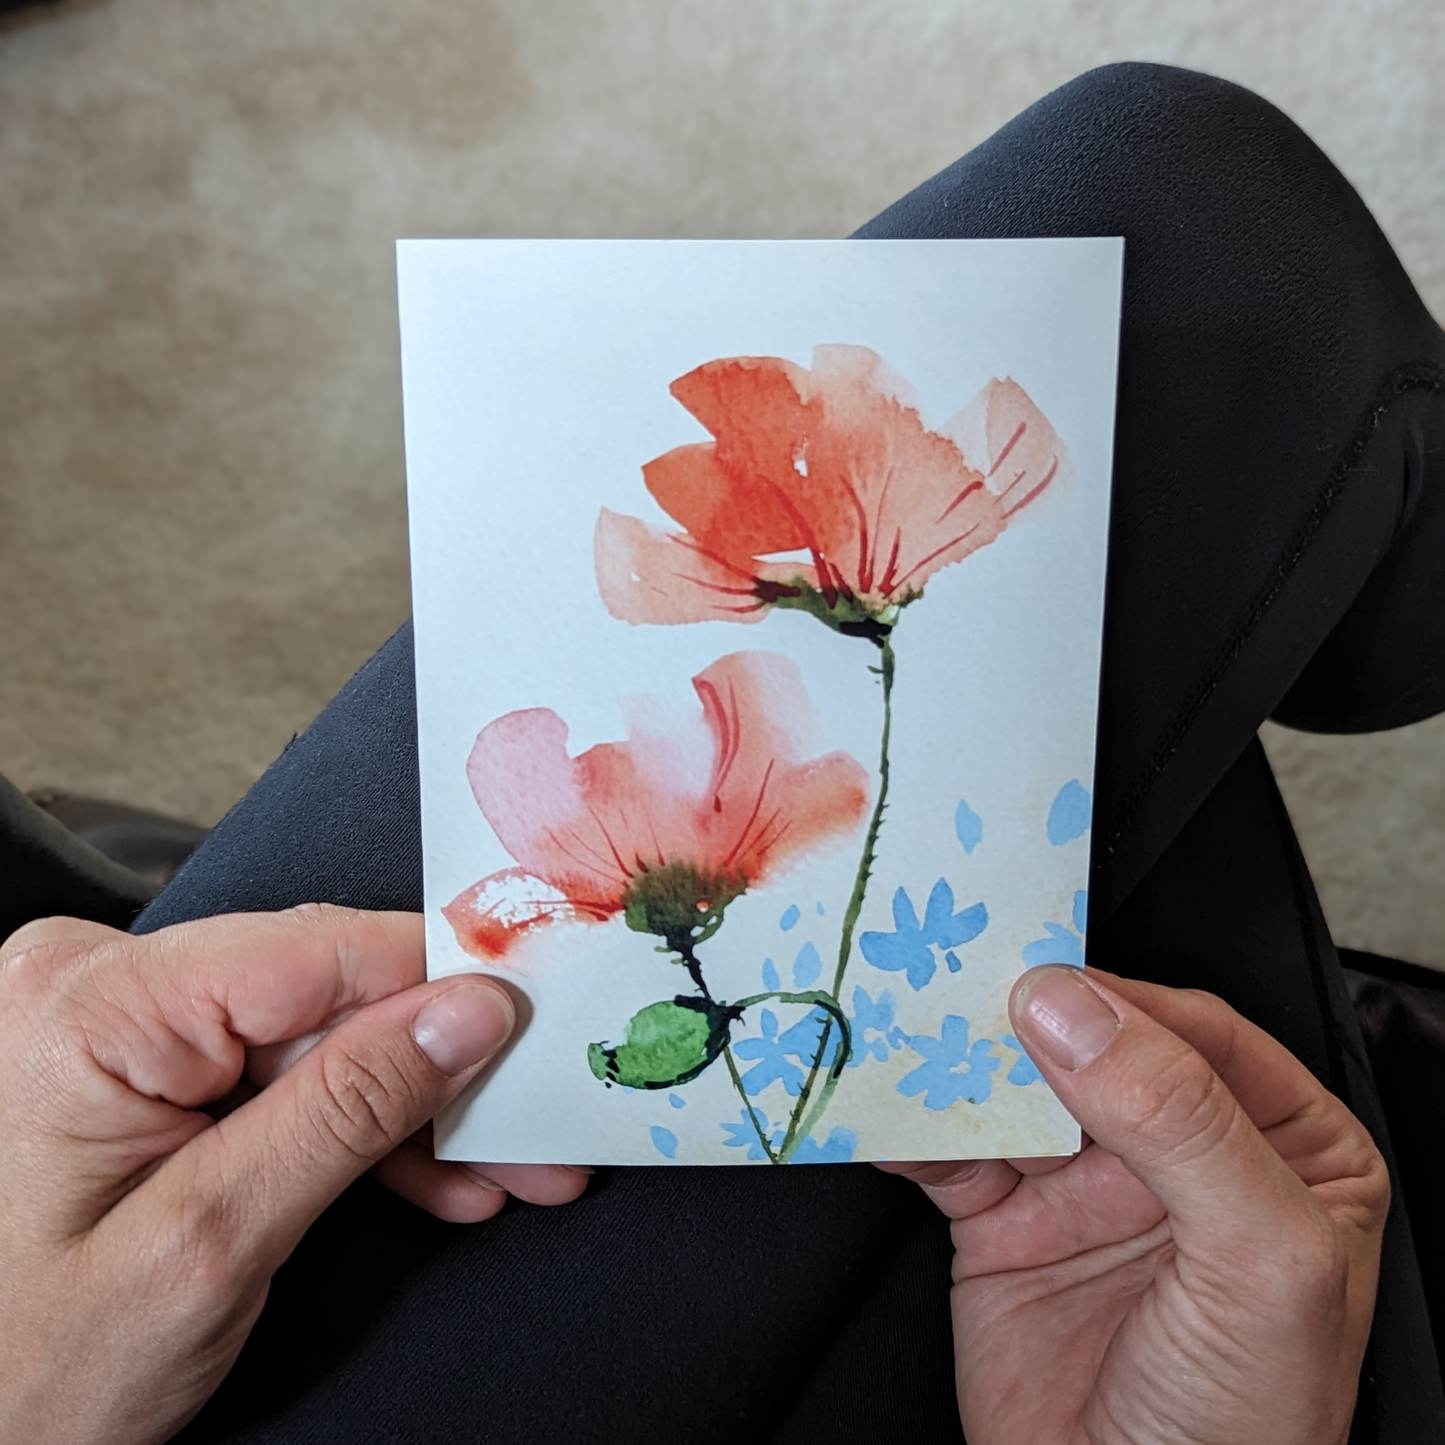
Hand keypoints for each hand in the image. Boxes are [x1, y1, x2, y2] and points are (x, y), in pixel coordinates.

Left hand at [0, 906, 587, 1444]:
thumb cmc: (19, 1375)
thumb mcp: (210, 1245)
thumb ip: (348, 1110)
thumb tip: (470, 1010)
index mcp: (93, 1005)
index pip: (321, 951)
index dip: (446, 981)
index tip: (538, 1022)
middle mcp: (97, 986)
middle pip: (325, 996)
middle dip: (438, 1069)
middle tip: (533, 1130)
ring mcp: (113, 1025)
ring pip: (311, 1039)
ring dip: (406, 1109)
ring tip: (498, 1169)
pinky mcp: (134, 1065)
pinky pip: (269, 1072)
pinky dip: (345, 1127)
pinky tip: (423, 1174)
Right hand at [884, 966, 1388, 1444]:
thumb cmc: (1244, 1429)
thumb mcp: (1261, 1263)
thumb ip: (1183, 1122)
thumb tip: (1075, 1011)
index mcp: (1280, 1147)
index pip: (1195, 1037)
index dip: (1120, 1002)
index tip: (1044, 981)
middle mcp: (1178, 1153)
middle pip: (1090, 1046)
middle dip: (1023, 1017)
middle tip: (957, 984)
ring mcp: (1085, 1184)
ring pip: (1012, 1087)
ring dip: (956, 1060)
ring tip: (904, 1031)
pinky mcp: (1005, 1220)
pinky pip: (949, 1150)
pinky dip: (909, 1123)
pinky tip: (880, 1104)